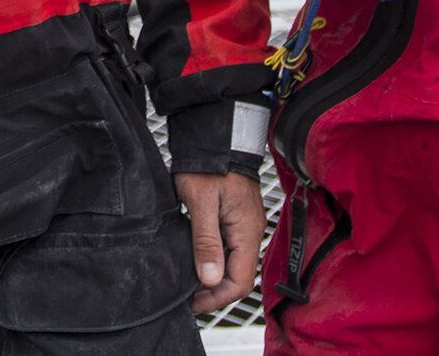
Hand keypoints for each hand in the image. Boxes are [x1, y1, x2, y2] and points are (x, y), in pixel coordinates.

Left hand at [177, 169, 264, 313]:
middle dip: (214, 292)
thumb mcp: (201, 203)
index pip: (240, 282)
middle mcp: (251, 232)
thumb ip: (206, 242)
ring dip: (214, 278)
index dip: (216, 298)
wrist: (218, 136)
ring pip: (234, 264)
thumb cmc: (209, 164)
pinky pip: (231, 249)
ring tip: (189, 283)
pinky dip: (215, 261)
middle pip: (239, 277)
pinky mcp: (237, 218)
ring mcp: (245, 225)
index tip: (192, 303)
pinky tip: (198, 261)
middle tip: (187, 297)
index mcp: (246, 232)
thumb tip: (210, 279)